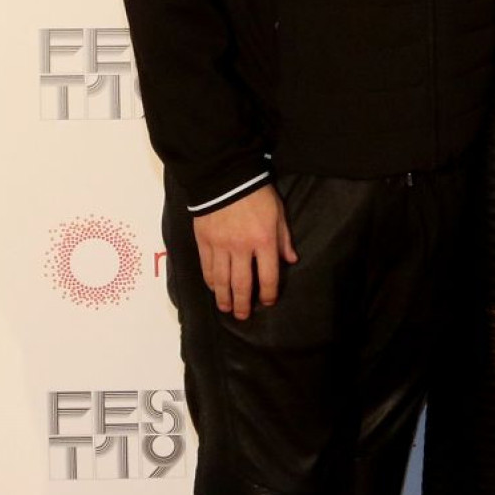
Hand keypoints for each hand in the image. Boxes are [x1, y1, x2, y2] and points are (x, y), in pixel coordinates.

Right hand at [192, 185, 297, 319]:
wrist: (226, 178)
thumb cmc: (257, 194)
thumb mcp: (278, 213)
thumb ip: (284, 239)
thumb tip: (291, 260)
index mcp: (264, 241)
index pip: (268, 276)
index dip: (269, 293)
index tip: (268, 302)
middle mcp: (242, 248)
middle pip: (242, 284)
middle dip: (243, 303)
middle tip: (243, 316)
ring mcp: (220, 246)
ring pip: (222, 280)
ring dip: (224, 298)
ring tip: (226, 308)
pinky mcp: (204, 241)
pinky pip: (207, 267)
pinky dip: (210, 281)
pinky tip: (214, 288)